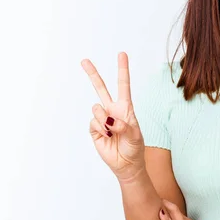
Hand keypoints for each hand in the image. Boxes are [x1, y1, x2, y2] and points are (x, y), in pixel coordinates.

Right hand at [81, 52, 145, 182]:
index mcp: (126, 107)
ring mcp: (102, 119)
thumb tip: (109, 119)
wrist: (126, 164)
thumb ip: (123, 125)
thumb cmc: (134, 147)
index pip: (123, 85)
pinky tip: (106, 136)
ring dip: (104, 119)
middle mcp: (112, 110)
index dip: (122, 69)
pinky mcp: (94, 129)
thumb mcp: (135, 135)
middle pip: (101, 88)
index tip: (121, 54)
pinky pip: (93, 123)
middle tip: (84, 60)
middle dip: (92, 74)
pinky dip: (100, 129)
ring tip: (112, 131)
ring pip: (96, 108)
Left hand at [160, 199, 219, 219]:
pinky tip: (161, 213)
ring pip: (174, 214)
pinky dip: (166, 219)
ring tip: (158, 199)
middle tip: (159, 198)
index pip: (177, 215)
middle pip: (175, 211)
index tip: (163, 205)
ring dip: (166, 207)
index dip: (170, 209)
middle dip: (167, 204)